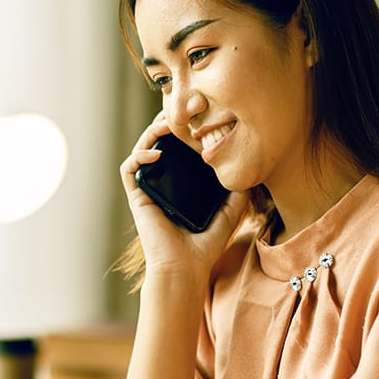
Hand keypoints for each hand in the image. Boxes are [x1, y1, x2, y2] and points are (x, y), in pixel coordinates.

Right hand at [120, 113, 250, 280]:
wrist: (185, 268)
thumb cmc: (205, 246)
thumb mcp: (230, 212)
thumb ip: (239, 190)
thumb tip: (249, 168)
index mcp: (181, 184)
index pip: (180, 149)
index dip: (186, 131)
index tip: (201, 119)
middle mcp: (162, 183)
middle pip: (160, 143)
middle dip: (168, 123)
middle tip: (183, 111)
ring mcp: (148, 188)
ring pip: (142, 149)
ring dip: (151, 131)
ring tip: (167, 122)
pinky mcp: (136, 196)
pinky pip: (129, 168)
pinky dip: (140, 155)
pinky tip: (158, 153)